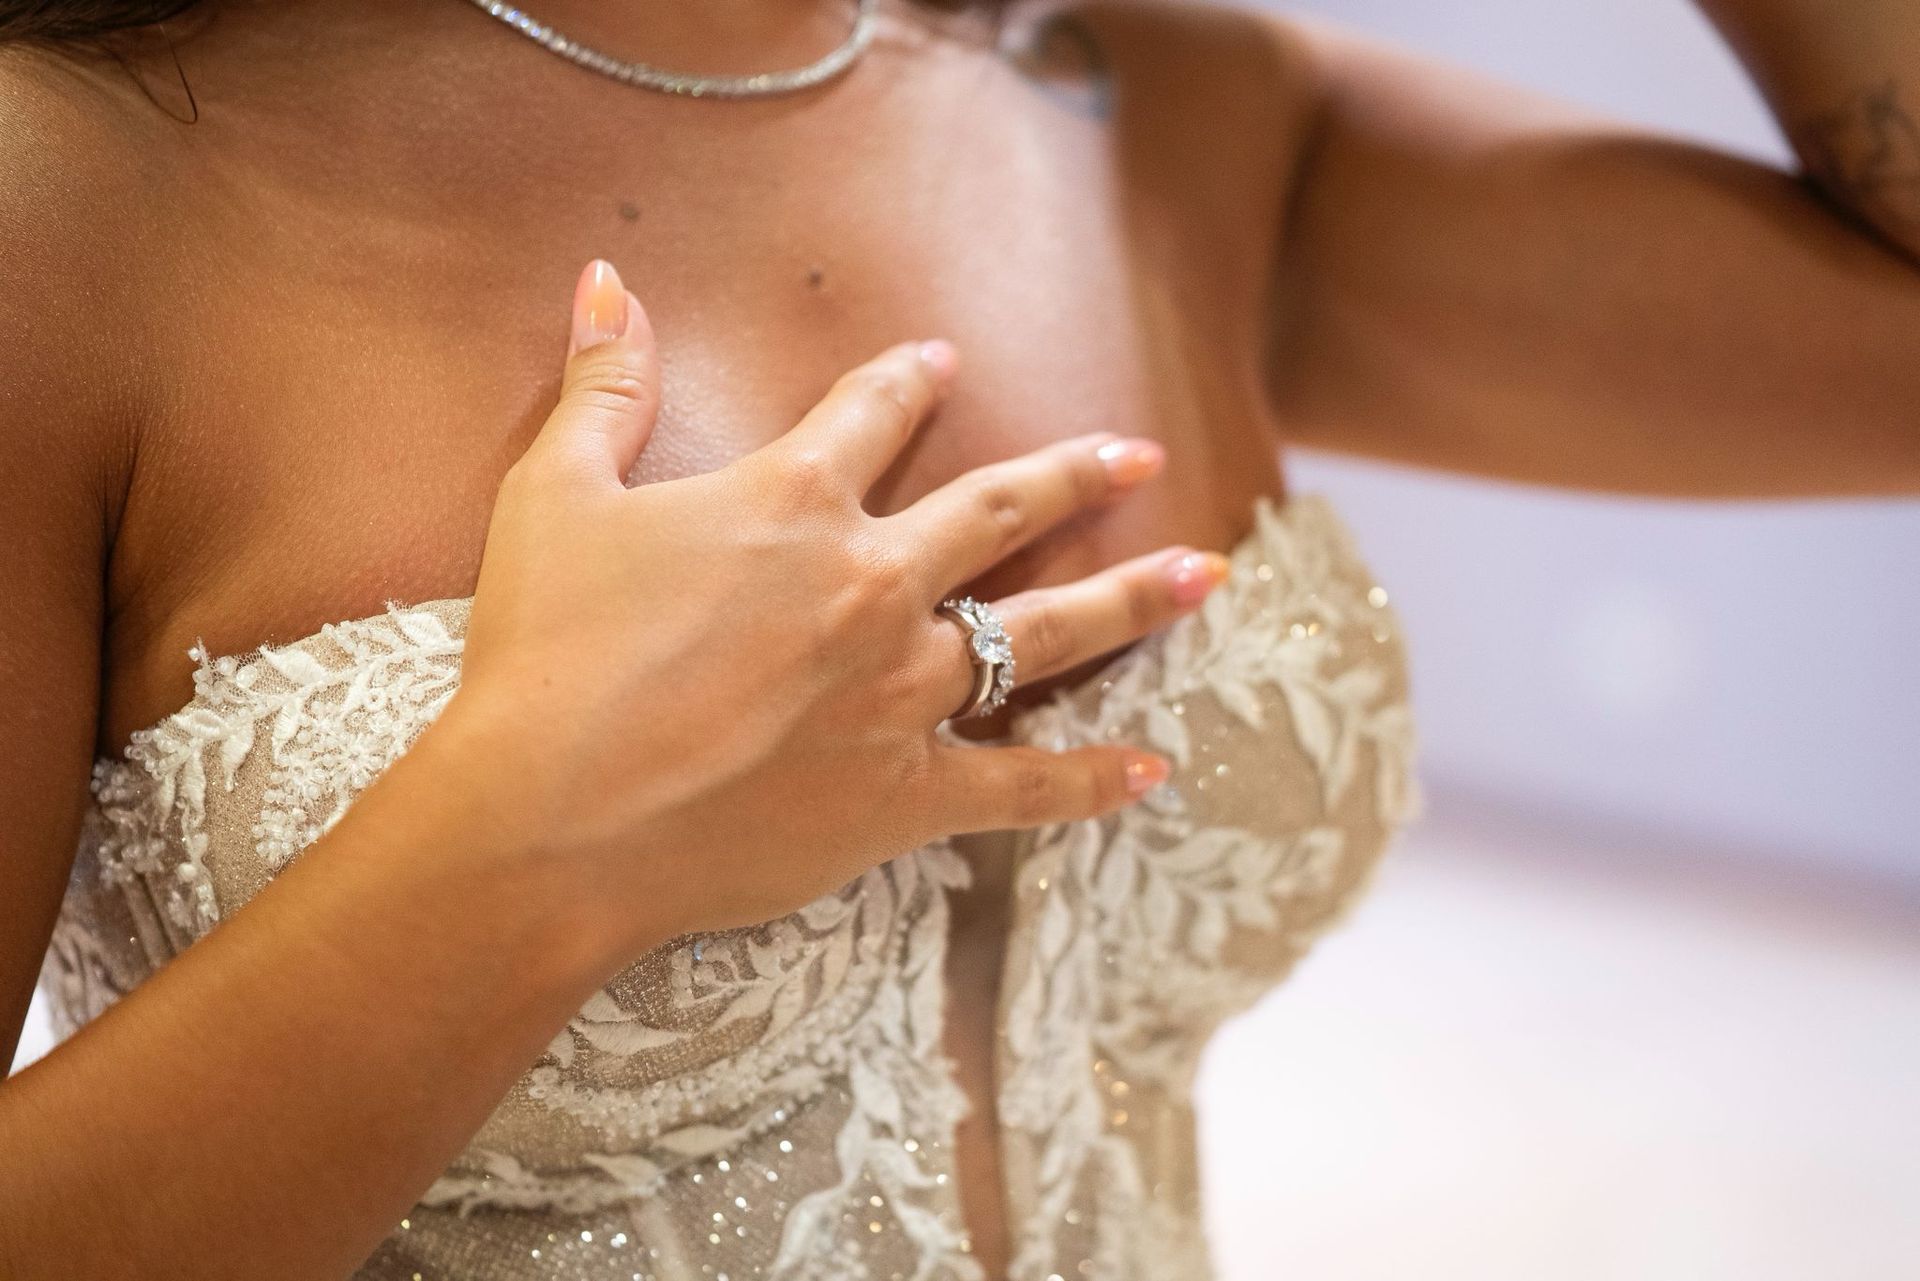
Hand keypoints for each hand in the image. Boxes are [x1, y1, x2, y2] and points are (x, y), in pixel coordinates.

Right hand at [438, 260, 1227, 946]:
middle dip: (1073, 474)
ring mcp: (903, 693)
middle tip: (1135, 454)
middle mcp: (873, 585)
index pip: (871, 414)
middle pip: (998, 511)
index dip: (907, 380)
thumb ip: (600, 384)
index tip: (939, 362)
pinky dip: (1089, 781)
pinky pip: (1021, 785)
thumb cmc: (545, 657)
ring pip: (1044, 633)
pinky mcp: (906, 796)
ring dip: (1131, 600)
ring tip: (1206, 576)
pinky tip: (1152, 771)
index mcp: (795, 503)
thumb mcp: (556, 496)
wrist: (553, 819)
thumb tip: (603, 278)